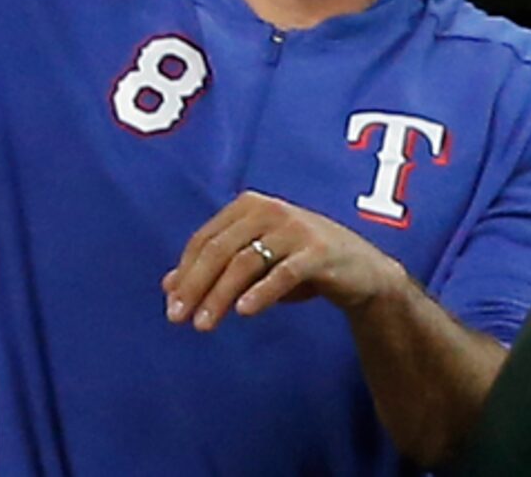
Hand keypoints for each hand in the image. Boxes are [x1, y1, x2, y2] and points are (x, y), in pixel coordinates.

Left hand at [164, 190, 407, 330]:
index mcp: (247, 206)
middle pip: (220, 250)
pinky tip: (244, 311)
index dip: (185, 272)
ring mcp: (294, 228)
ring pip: (246, 262)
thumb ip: (216, 270)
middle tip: (178, 318)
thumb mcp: (256, 264)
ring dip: (220, 295)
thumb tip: (167, 286)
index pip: (205, 239)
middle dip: (195, 285)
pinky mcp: (319, 251)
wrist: (364, 271)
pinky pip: (283, 273)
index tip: (171, 303)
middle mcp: (268, 210)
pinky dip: (261, 292)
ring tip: (204, 324)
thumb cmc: (301, 265)